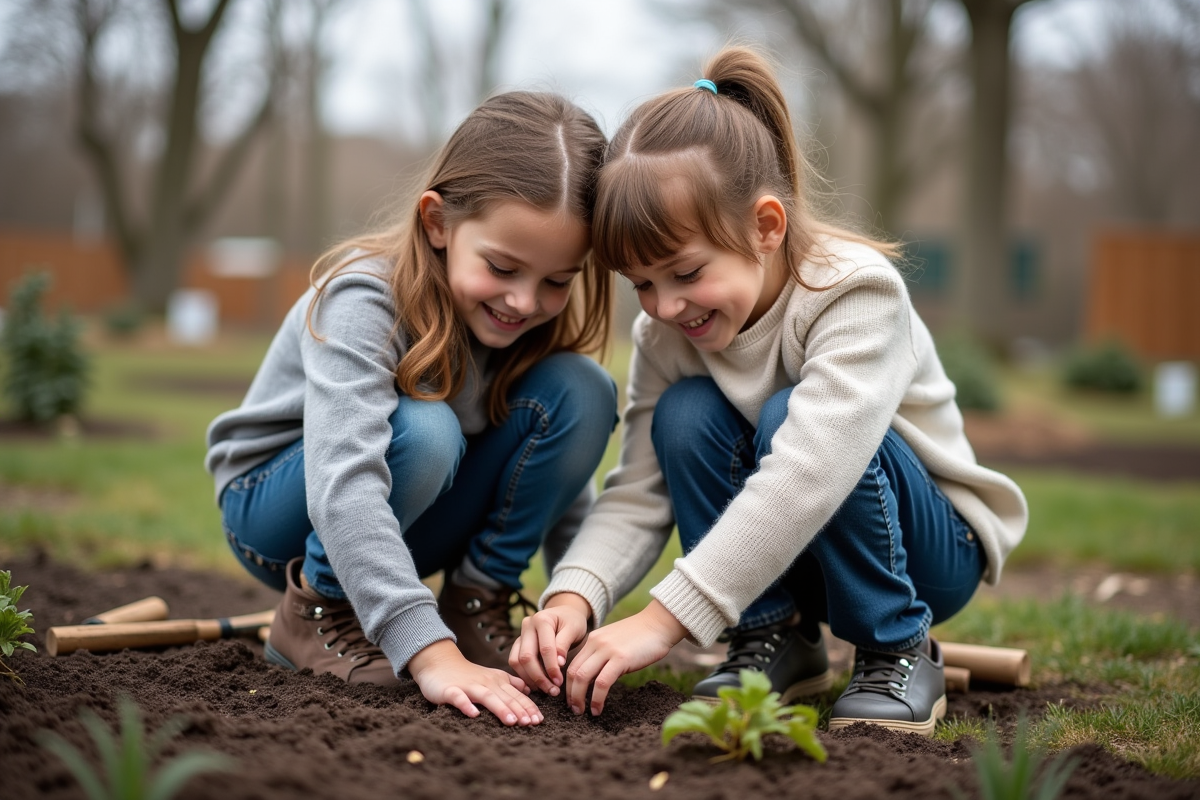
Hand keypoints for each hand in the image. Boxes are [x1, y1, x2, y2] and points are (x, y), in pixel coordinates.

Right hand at [408, 640, 541, 725]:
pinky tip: (474, 714)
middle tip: (532, 723)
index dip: (528, 707)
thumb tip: (528, 689)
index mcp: (497, 681)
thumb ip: (509, 683)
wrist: (438, 662)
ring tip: (512, 722)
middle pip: (506, 697)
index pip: (517, 695)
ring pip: (487, 697)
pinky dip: (466, 705)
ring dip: (500, 708)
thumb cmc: (467, 674)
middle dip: (520, 710)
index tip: (539, 720)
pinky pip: (458, 698)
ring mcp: (468, 686)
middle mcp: (486, 683)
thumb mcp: (491, 677)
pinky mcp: (450, 690)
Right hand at [509, 593, 590, 695]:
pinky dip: (524, 676)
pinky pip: (514, 662)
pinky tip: (536, 686)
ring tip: (546, 689)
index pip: (545, 648)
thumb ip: (564, 644)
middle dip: (539, 677)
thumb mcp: (574, 629)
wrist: (564, 613)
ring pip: (517, 661)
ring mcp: (520, 635)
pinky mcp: (518, 645)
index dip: (551, 667)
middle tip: (552, 690)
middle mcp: (527, 626)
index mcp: (542, 619)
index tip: (559, 682)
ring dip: (530, 679)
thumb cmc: (571, 621)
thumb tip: (558, 664)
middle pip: (526, 657)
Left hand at [565, 599, 686, 716]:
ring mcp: (607, 650)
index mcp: (593, 639)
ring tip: (582, 712)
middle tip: (574, 709)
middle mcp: (596, 643)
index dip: (568, 684)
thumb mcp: (615, 642)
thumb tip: (597, 679)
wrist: (659, 623)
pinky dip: (597, 699)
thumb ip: (603, 656)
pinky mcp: (620, 659)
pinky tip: (597, 709)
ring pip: (583, 677)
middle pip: (573, 672)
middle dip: (570, 694)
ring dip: (579, 698)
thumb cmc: (641, 636)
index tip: (570, 698)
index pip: (572, 664)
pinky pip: (602, 683)